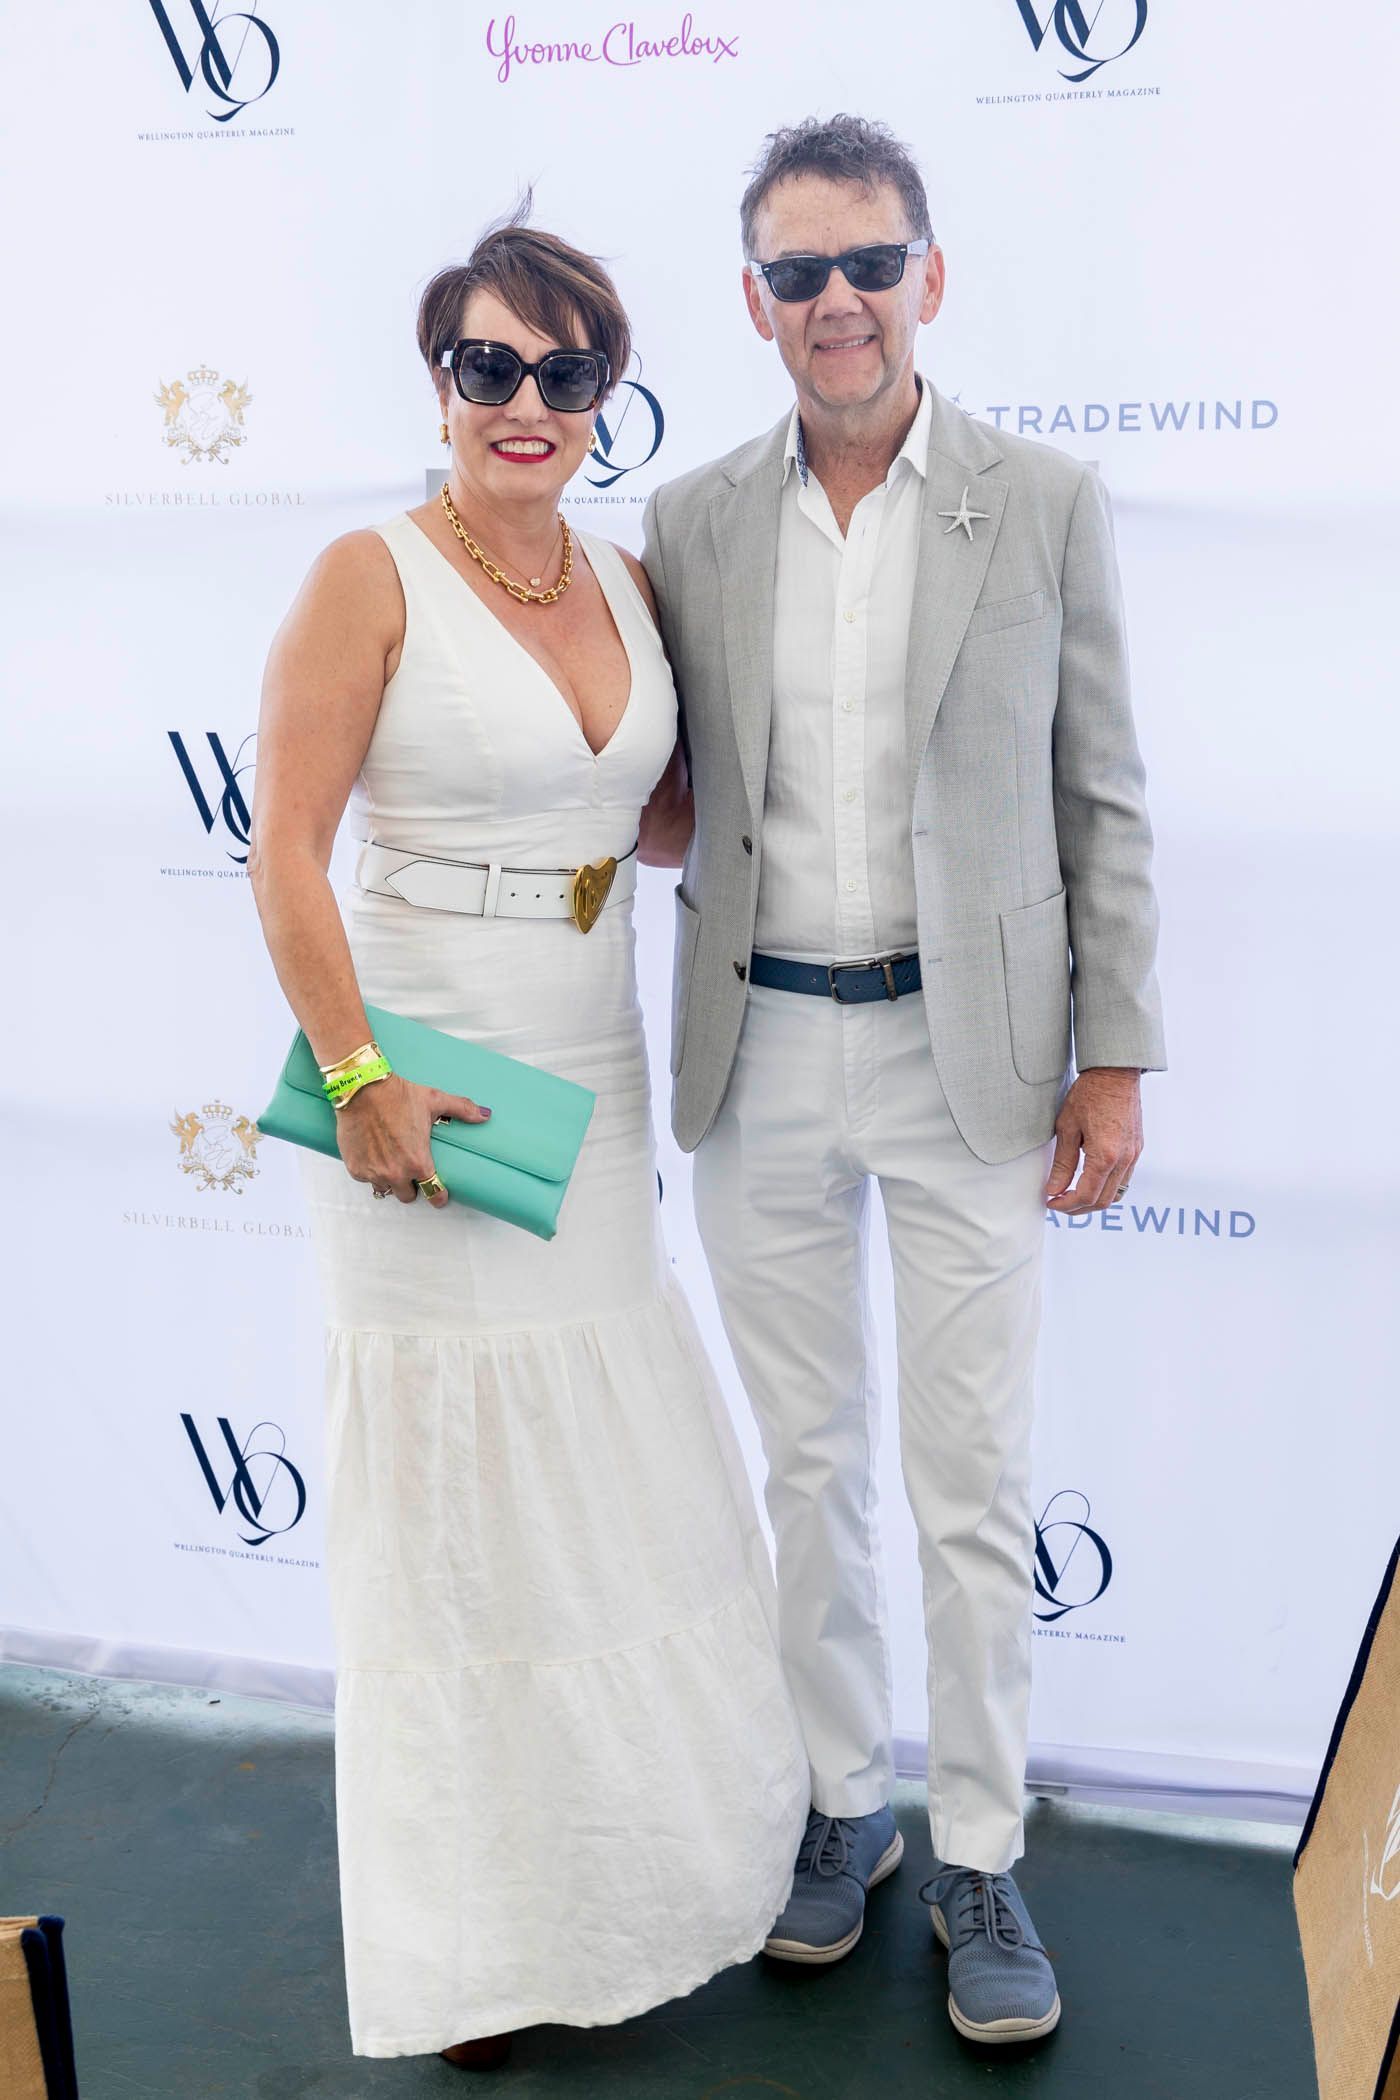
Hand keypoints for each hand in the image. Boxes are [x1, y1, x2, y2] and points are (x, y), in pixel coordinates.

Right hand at [333, 1074, 489, 1207]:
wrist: (362, 1089)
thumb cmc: (397, 1095)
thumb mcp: (434, 1101)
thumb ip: (461, 1109)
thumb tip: (484, 1114)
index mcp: (418, 1161)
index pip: (434, 1193)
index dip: (438, 1196)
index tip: (439, 1196)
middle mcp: (396, 1172)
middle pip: (408, 1196)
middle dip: (411, 1187)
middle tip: (411, 1172)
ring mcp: (374, 1173)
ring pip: (386, 1190)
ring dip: (390, 1181)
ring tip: (391, 1165)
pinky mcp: (355, 1168)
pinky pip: (366, 1179)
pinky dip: (370, 1171)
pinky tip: (373, 1156)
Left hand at [1043, 1068, 1142, 1214]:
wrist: (1115, 1073)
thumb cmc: (1090, 1094)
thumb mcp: (1067, 1128)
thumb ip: (1062, 1163)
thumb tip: (1054, 1189)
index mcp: (1105, 1156)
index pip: (1086, 1195)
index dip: (1066, 1205)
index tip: (1052, 1202)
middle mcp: (1124, 1159)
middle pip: (1103, 1201)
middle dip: (1079, 1207)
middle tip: (1059, 1202)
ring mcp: (1134, 1155)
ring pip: (1117, 1193)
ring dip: (1095, 1199)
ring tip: (1073, 1194)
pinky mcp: (1136, 1148)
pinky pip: (1125, 1179)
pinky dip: (1108, 1187)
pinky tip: (1091, 1179)